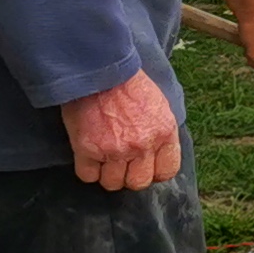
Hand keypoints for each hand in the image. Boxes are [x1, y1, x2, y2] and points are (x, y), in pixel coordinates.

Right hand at [61, 69, 182, 191]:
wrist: (100, 69)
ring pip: (112, 183)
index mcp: (164, 133)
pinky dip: (87, 169)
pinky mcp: (88, 149)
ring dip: (107, 173)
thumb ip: (161, 132)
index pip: (167, 171)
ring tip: (103, 158)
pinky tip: (88, 155)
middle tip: (121, 163)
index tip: (145, 166)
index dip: (154, 172)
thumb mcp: (159, 106)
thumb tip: (158, 155)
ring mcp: (115, 150)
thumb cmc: (129, 83)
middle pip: (138, 183)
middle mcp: (143, 145)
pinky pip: (87, 176)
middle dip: (129, 176)